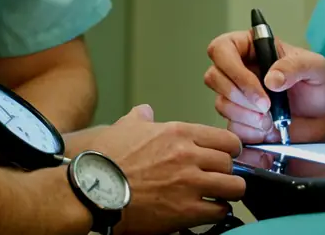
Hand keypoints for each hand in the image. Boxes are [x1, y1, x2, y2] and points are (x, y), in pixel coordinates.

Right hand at [71, 105, 245, 234]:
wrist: (90, 190)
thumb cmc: (105, 160)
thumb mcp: (124, 128)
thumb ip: (141, 118)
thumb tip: (145, 112)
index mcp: (179, 133)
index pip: (226, 138)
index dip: (230, 149)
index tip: (228, 155)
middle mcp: (189, 156)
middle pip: (231, 163)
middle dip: (227, 171)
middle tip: (220, 177)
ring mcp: (190, 184)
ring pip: (234, 186)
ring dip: (228, 191)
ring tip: (220, 194)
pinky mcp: (186, 211)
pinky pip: (219, 211)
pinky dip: (217, 211)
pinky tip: (208, 210)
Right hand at [204, 31, 324, 143]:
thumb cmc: (320, 86)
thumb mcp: (316, 67)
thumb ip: (296, 66)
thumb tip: (271, 78)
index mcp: (253, 47)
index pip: (222, 48)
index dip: (232, 67)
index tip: (260, 85)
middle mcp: (240, 69)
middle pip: (214, 76)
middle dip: (240, 95)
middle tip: (268, 106)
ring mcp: (238, 96)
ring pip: (221, 103)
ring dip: (246, 115)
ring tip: (272, 119)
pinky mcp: (240, 120)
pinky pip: (231, 126)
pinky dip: (249, 131)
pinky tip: (268, 129)